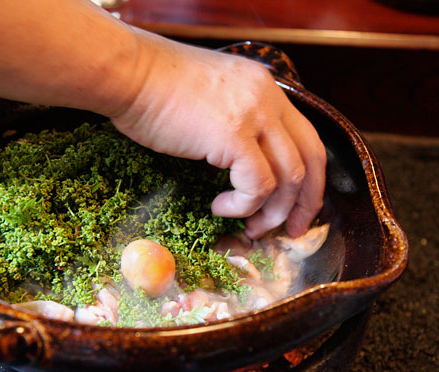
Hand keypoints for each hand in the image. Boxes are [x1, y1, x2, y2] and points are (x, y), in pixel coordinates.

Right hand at [111, 33, 325, 238]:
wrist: (128, 73)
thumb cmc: (153, 88)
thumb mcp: (211, 97)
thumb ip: (235, 121)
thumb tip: (239, 164)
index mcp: (265, 88)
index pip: (306, 137)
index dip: (309, 178)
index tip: (298, 207)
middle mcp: (268, 97)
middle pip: (310, 158)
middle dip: (306, 202)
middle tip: (293, 230)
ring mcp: (254, 114)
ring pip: (288, 177)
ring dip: (271, 212)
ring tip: (248, 226)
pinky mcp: (233, 135)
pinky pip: (258, 185)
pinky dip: (243, 206)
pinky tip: (219, 207)